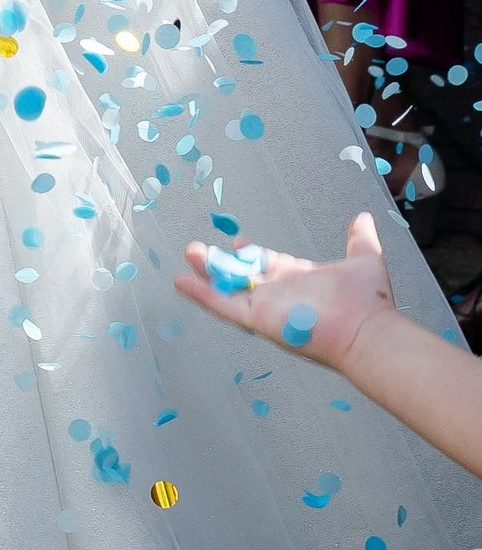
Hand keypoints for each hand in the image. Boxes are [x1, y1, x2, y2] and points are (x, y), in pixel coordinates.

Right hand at [173, 208, 397, 368]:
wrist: (365, 331)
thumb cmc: (367, 302)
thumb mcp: (364, 260)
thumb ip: (360, 240)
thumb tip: (363, 218)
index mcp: (300, 280)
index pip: (270, 264)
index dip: (253, 254)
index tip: (239, 241)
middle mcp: (281, 294)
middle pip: (243, 276)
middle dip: (221, 263)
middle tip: (199, 249)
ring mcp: (267, 307)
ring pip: (228, 288)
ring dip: (207, 272)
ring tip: (190, 254)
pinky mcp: (257, 318)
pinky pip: (223, 305)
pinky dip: (201, 294)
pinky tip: (182, 282)